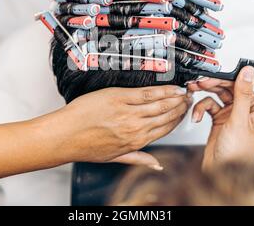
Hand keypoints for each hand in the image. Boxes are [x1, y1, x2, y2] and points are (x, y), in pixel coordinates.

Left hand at [52, 85, 191, 169]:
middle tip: (188, 98)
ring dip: (174, 98)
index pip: (164, 129)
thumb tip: (156, 165)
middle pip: (165, 116)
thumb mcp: (114, 157)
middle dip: (180, 107)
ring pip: (160, 105)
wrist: (65, 135)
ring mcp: (128, 113)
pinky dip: (161, 90)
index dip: (177, 120)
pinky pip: (147, 94)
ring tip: (183, 92)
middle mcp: (135, 129)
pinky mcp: (120, 99)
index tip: (184, 112)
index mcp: (136, 142)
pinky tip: (170, 88)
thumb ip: (139, 159)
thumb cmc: (85, 146)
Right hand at [187, 66, 253, 170]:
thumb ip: (243, 94)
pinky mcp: (221, 117)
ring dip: (208, 90)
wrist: (218, 170)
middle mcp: (249, 110)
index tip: (243, 65)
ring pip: (222, 92)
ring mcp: (234, 113)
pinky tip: (199, 114)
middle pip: (237, 85)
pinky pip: (211, 104)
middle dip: (220, 81)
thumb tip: (248, 72)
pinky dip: (202, 107)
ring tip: (197, 88)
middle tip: (206, 80)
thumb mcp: (239, 120)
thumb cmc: (237, 154)